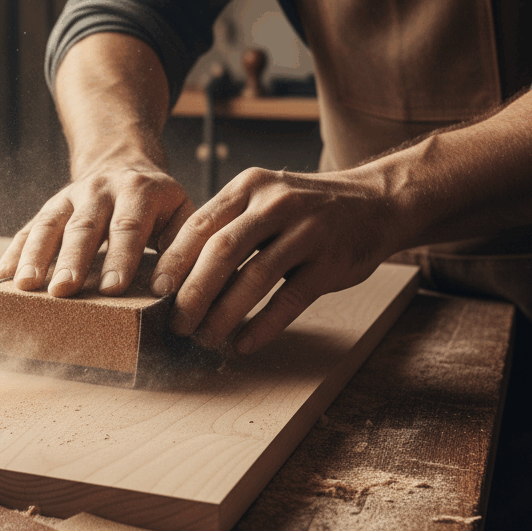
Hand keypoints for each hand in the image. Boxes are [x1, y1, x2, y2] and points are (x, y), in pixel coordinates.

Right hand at [0, 166, 194, 296]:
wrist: (124, 162)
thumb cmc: (159, 203)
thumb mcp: (182, 213)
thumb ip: (182, 247)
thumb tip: (169, 288)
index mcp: (139, 191)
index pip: (128, 227)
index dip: (121, 258)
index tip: (112, 289)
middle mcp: (99, 190)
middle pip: (83, 226)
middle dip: (72, 259)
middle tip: (63, 291)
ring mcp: (68, 197)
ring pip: (49, 224)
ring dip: (34, 256)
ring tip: (25, 286)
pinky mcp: (49, 208)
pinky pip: (27, 229)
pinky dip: (13, 252)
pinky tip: (1, 277)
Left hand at [150, 167, 404, 353]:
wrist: (376, 203)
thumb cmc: (303, 209)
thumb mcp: (262, 199)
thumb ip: (225, 225)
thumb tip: (175, 274)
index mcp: (249, 187)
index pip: (201, 224)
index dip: (174, 260)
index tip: (155, 290)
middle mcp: (276, 204)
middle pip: (222, 251)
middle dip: (193, 292)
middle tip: (176, 323)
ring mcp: (308, 231)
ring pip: (255, 277)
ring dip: (225, 314)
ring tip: (205, 338)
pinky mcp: (332, 261)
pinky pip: (290, 299)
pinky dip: (264, 325)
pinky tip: (244, 343)